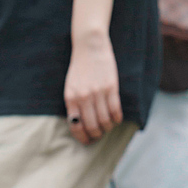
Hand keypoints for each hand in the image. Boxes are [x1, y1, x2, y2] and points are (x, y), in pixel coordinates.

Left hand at [63, 30, 122, 144]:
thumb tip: (79, 123)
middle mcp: (83, 98)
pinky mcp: (111, 87)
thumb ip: (73, 103)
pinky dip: (117, 118)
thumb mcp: (70, 86)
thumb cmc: (79, 68)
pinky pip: (115, 109)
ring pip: (105, 120)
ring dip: (108, 127)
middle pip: (92, 126)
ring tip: (108, 126)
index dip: (82, 137)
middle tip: (99, 135)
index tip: (87, 141)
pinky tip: (117, 119)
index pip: (76, 126)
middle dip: (96, 135)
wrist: (89, 46)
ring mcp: (98, 92)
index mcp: (70, 99)